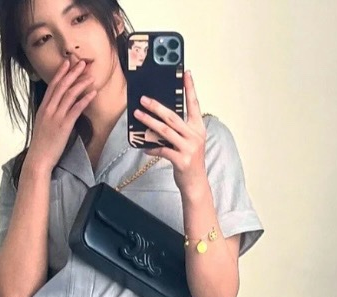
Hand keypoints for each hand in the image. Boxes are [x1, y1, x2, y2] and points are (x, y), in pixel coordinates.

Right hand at [25, 58, 95, 172]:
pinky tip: (92, 93)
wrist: (38, 159)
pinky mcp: (64, 126)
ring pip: (69, 95)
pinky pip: (76, 109)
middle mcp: (49, 109)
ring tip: (90, 77)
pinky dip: (85, 99)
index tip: (67, 63)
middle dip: (72, 73)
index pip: (52, 86)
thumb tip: (57, 108)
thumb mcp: (42, 125)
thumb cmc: (41, 145)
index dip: (61, 73)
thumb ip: (49, 114)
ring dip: (81, 84)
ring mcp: (56, 116)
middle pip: (62, 86)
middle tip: (82, 63)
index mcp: (43, 108)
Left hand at [132, 70, 206, 193]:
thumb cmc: (189, 161)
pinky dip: (151, 148)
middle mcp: (195, 135)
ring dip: (149, 122)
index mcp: (198, 128)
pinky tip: (142, 147)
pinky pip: (162, 150)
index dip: (190, 88)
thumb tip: (160, 119)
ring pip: (165, 131)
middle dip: (157, 106)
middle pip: (173, 116)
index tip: (186, 73)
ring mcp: (189, 148)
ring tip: (138, 115)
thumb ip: (179, 130)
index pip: (194, 104)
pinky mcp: (181, 160)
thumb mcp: (188, 142)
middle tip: (144, 99)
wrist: (195, 184)